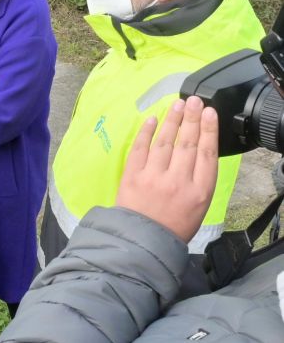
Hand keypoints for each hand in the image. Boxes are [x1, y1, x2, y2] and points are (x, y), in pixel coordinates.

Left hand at [116, 96, 218, 242]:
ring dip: (171, 120)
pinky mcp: (133, 175)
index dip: (209, 130)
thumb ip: (199, 180)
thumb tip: (199, 151)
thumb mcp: (199, 208)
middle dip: (191, 119)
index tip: (209, 113)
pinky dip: (146, 132)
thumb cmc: (173, 226)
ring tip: (176, 105)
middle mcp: (178, 182)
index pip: (207, 154)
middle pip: (187, 143)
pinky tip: (152, 119)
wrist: (143, 242)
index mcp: (199, 192)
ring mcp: (154, 177)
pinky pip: (140, 148)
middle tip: (193, 100)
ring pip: (165, 141)